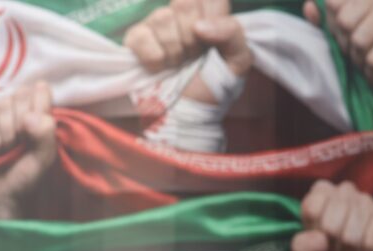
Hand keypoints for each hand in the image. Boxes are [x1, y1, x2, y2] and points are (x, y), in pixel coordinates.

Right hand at [0, 82, 56, 222]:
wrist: (1, 194)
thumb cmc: (27, 176)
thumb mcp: (44, 158)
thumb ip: (45, 134)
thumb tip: (30, 116)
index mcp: (43, 115)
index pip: (40, 90)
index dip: (36, 108)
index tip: (35, 132)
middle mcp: (23, 110)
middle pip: (18, 96)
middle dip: (20, 125)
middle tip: (21, 145)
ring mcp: (2, 115)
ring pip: (1, 107)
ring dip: (6, 136)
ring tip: (9, 151)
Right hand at [125, 0, 251, 103]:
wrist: (187, 116)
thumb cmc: (213, 87)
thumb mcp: (237, 63)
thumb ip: (232, 35)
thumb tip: (199, 26)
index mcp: (209, 13)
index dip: (212, 18)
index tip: (212, 43)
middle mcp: (181, 13)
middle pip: (184, 2)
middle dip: (193, 39)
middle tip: (195, 56)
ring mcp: (156, 23)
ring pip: (163, 18)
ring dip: (175, 51)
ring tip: (178, 65)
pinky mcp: (135, 38)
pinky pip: (142, 36)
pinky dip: (155, 58)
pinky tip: (160, 68)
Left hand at [292, 180, 372, 250]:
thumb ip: (302, 250)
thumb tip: (319, 238)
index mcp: (318, 196)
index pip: (312, 208)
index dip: (315, 235)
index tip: (319, 246)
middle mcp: (343, 192)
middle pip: (330, 226)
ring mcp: (367, 202)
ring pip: (351, 237)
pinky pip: (372, 244)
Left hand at [303, 0, 372, 85]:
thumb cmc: (365, 51)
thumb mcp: (338, 35)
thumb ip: (322, 20)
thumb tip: (309, 7)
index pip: (334, 3)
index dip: (332, 26)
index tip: (341, 36)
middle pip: (345, 22)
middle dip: (345, 45)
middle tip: (353, 52)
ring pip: (360, 42)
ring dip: (358, 61)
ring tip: (365, 63)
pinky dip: (371, 74)